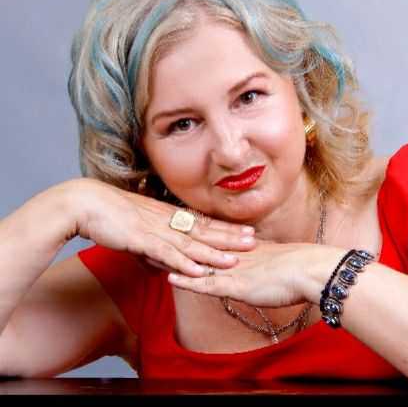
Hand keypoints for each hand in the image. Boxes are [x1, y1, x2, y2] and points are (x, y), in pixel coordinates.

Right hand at [71, 178, 255, 276]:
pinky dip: (184, 263)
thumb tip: (158, 269)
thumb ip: (150, 252)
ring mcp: (155, 229)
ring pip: (190, 243)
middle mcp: (167, 221)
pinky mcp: (140, 238)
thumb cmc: (110, 216)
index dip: (226, 228)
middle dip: (229, 238)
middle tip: (254, 241)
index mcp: (168, 216)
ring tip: (235, 260)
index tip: (246, 232)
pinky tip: (200, 271)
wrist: (87, 203)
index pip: (203, 223)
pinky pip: (166, 253)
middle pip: (204, 231)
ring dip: (213, 253)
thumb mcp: (136, 235)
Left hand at [167, 241, 334, 307]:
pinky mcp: (238, 284)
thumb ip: (262, 258)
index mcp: (242, 247)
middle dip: (175, 239)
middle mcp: (234, 254)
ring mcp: (235, 268)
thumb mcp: (275, 259)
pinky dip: (189, 280)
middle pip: (199, 244)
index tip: (173, 224)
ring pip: (199, 262)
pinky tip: (171, 277)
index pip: (211, 236)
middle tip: (154, 231)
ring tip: (152, 252)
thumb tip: (255, 255)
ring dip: (176, 259)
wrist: (311, 270)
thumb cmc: (299, 267)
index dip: (190, 231)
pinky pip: (208, 284)